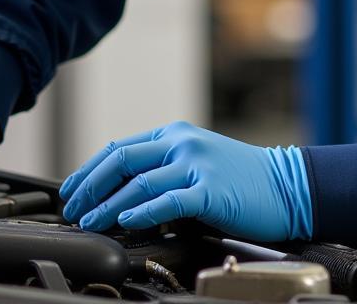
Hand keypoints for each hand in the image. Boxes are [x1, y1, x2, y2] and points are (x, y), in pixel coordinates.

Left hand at [59, 121, 311, 241]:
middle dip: (90, 187)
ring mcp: (197, 164)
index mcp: (176, 134)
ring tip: (90, 222)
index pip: (120, 148)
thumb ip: (162, 168)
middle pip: (122, 160)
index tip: (70, 192)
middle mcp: (183, 143)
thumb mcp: (197, 161)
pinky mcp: (210, 190)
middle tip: (73, 210)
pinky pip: (168, 201)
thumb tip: (118, 192)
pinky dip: (143, 212)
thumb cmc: (240, 179)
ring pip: (139, 183)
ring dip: (107, 205)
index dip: (89, 171)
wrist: (286, 185)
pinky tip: (126, 222)